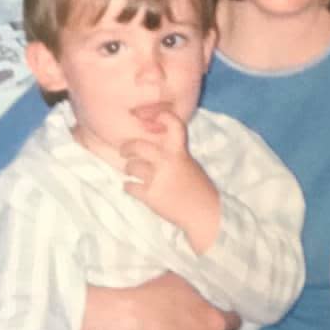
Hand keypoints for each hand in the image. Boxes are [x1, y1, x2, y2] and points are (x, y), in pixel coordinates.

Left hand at [122, 112, 219, 252]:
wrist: (204, 213)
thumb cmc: (197, 189)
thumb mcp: (189, 164)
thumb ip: (173, 154)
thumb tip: (152, 147)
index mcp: (180, 152)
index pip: (174, 125)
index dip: (162, 116)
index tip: (153, 115)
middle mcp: (168, 161)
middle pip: (138, 146)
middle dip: (127, 148)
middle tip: (124, 151)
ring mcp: (158, 178)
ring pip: (131, 167)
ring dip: (130, 170)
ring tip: (133, 173)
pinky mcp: (151, 195)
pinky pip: (129, 187)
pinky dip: (129, 187)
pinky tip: (134, 188)